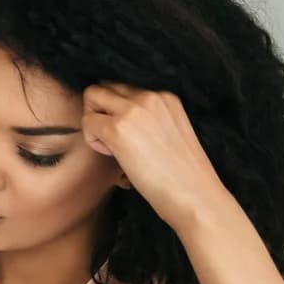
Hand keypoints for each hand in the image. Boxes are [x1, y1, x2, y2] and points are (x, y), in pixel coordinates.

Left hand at [81, 83, 236, 232]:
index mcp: (166, 96)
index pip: (123, 87)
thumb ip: (148, 117)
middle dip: (101, 110)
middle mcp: (150, 96)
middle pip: (105, 86)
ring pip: (92, 96)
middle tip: (114, 139)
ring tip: (114, 147)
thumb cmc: (183, 174)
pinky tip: (113, 156)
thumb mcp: (171, 131)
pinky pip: (87, 121)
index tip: (130, 134)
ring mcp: (133, 110)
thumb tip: (115, 115)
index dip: (117, 109)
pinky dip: (92, 140)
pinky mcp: (118, 129)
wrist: (196, 197)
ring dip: (94, 121)